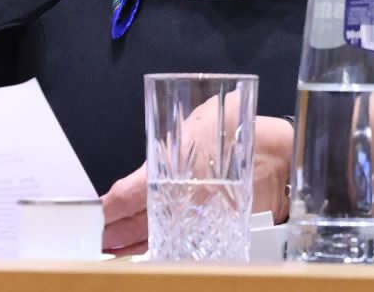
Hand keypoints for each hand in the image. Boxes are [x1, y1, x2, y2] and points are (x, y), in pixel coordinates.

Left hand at [100, 112, 294, 255]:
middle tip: (96, 239)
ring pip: (154, 237)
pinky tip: (147, 251)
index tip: (95, 214)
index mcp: (170, 168)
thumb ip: (172, 140)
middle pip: (135, 224)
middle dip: (113, 233)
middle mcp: (178, 198)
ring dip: (131, 246)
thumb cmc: (237, 128)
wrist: (279, 155)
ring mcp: (195, 218)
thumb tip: (149, 157)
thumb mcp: (199, 121)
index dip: (107, 208)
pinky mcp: (211, 230)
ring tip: (113, 250)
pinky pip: (179, 242)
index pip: (126, 195)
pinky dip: (161, 247)